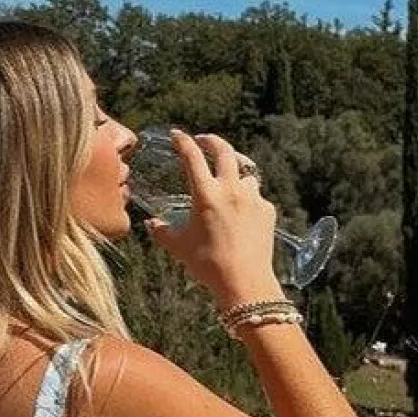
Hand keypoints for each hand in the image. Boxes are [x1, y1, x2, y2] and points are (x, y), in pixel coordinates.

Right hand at [145, 130, 283, 311]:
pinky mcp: (267, 210)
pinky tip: (240, 212)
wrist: (244, 282)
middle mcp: (230, 190)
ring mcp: (252, 198)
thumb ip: (162, 231)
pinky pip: (256, 197)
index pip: (192, 157)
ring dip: (234, 172)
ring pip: (244, 173)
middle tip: (204, 141)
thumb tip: (150, 224)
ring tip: (227, 180)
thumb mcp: (179, 247)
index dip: (182, 141)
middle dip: (212, 141)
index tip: (177, 135)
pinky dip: (247, 199)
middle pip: (224, 151)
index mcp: (206, 194)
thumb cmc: (208, 265)